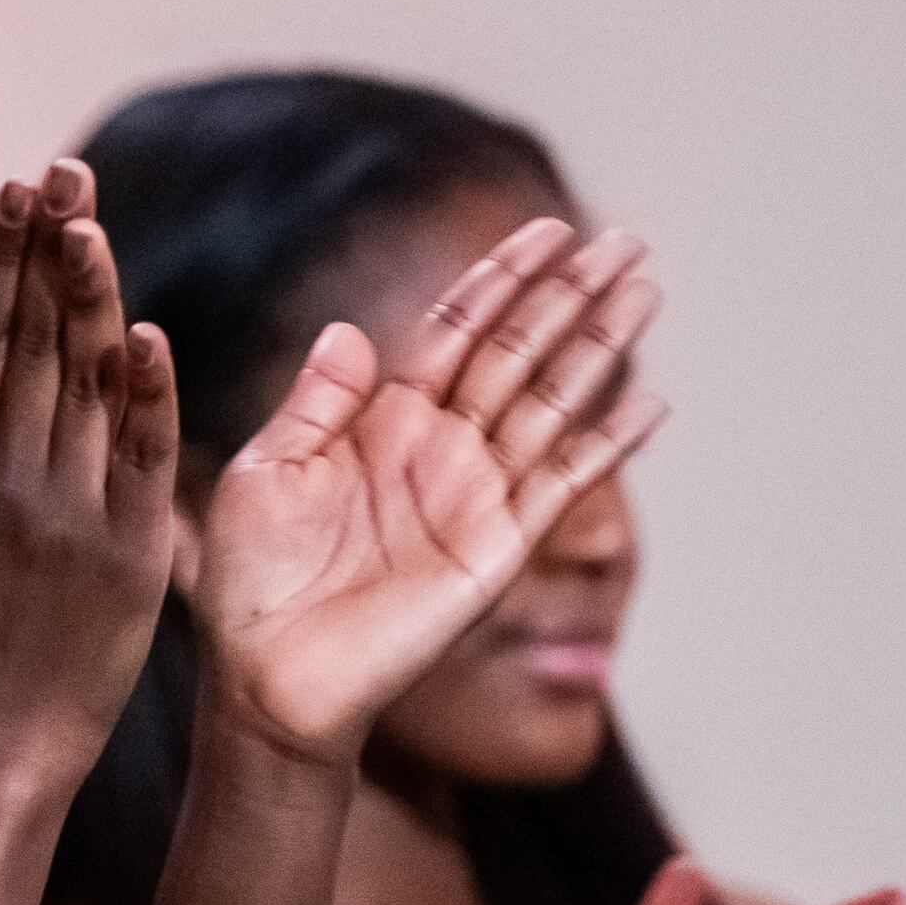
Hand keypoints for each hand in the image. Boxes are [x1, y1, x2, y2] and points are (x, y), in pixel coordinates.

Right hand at [0, 160, 178, 796]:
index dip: (1, 257)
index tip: (18, 185)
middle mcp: (4, 475)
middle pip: (31, 341)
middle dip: (48, 248)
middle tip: (66, 168)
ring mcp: (67, 511)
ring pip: (81, 384)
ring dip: (89, 297)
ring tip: (95, 219)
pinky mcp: (126, 550)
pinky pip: (135, 459)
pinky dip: (142, 398)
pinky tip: (144, 335)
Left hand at [195, 219, 666, 759]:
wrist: (268, 674)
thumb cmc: (253, 580)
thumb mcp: (266, 473)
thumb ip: (314, 403)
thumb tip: (350, 328)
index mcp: (381, 421)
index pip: (455, 331)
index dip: (500, 280)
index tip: (547, 230)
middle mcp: (440, 448)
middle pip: (518, 351)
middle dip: (568, 294)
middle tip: (622, 239)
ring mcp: (476, 495)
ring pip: (551, 401)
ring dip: (600, 346)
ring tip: (646, 287)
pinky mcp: (498, 546)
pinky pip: (562, 484)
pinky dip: (606, 445)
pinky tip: (652, 404)